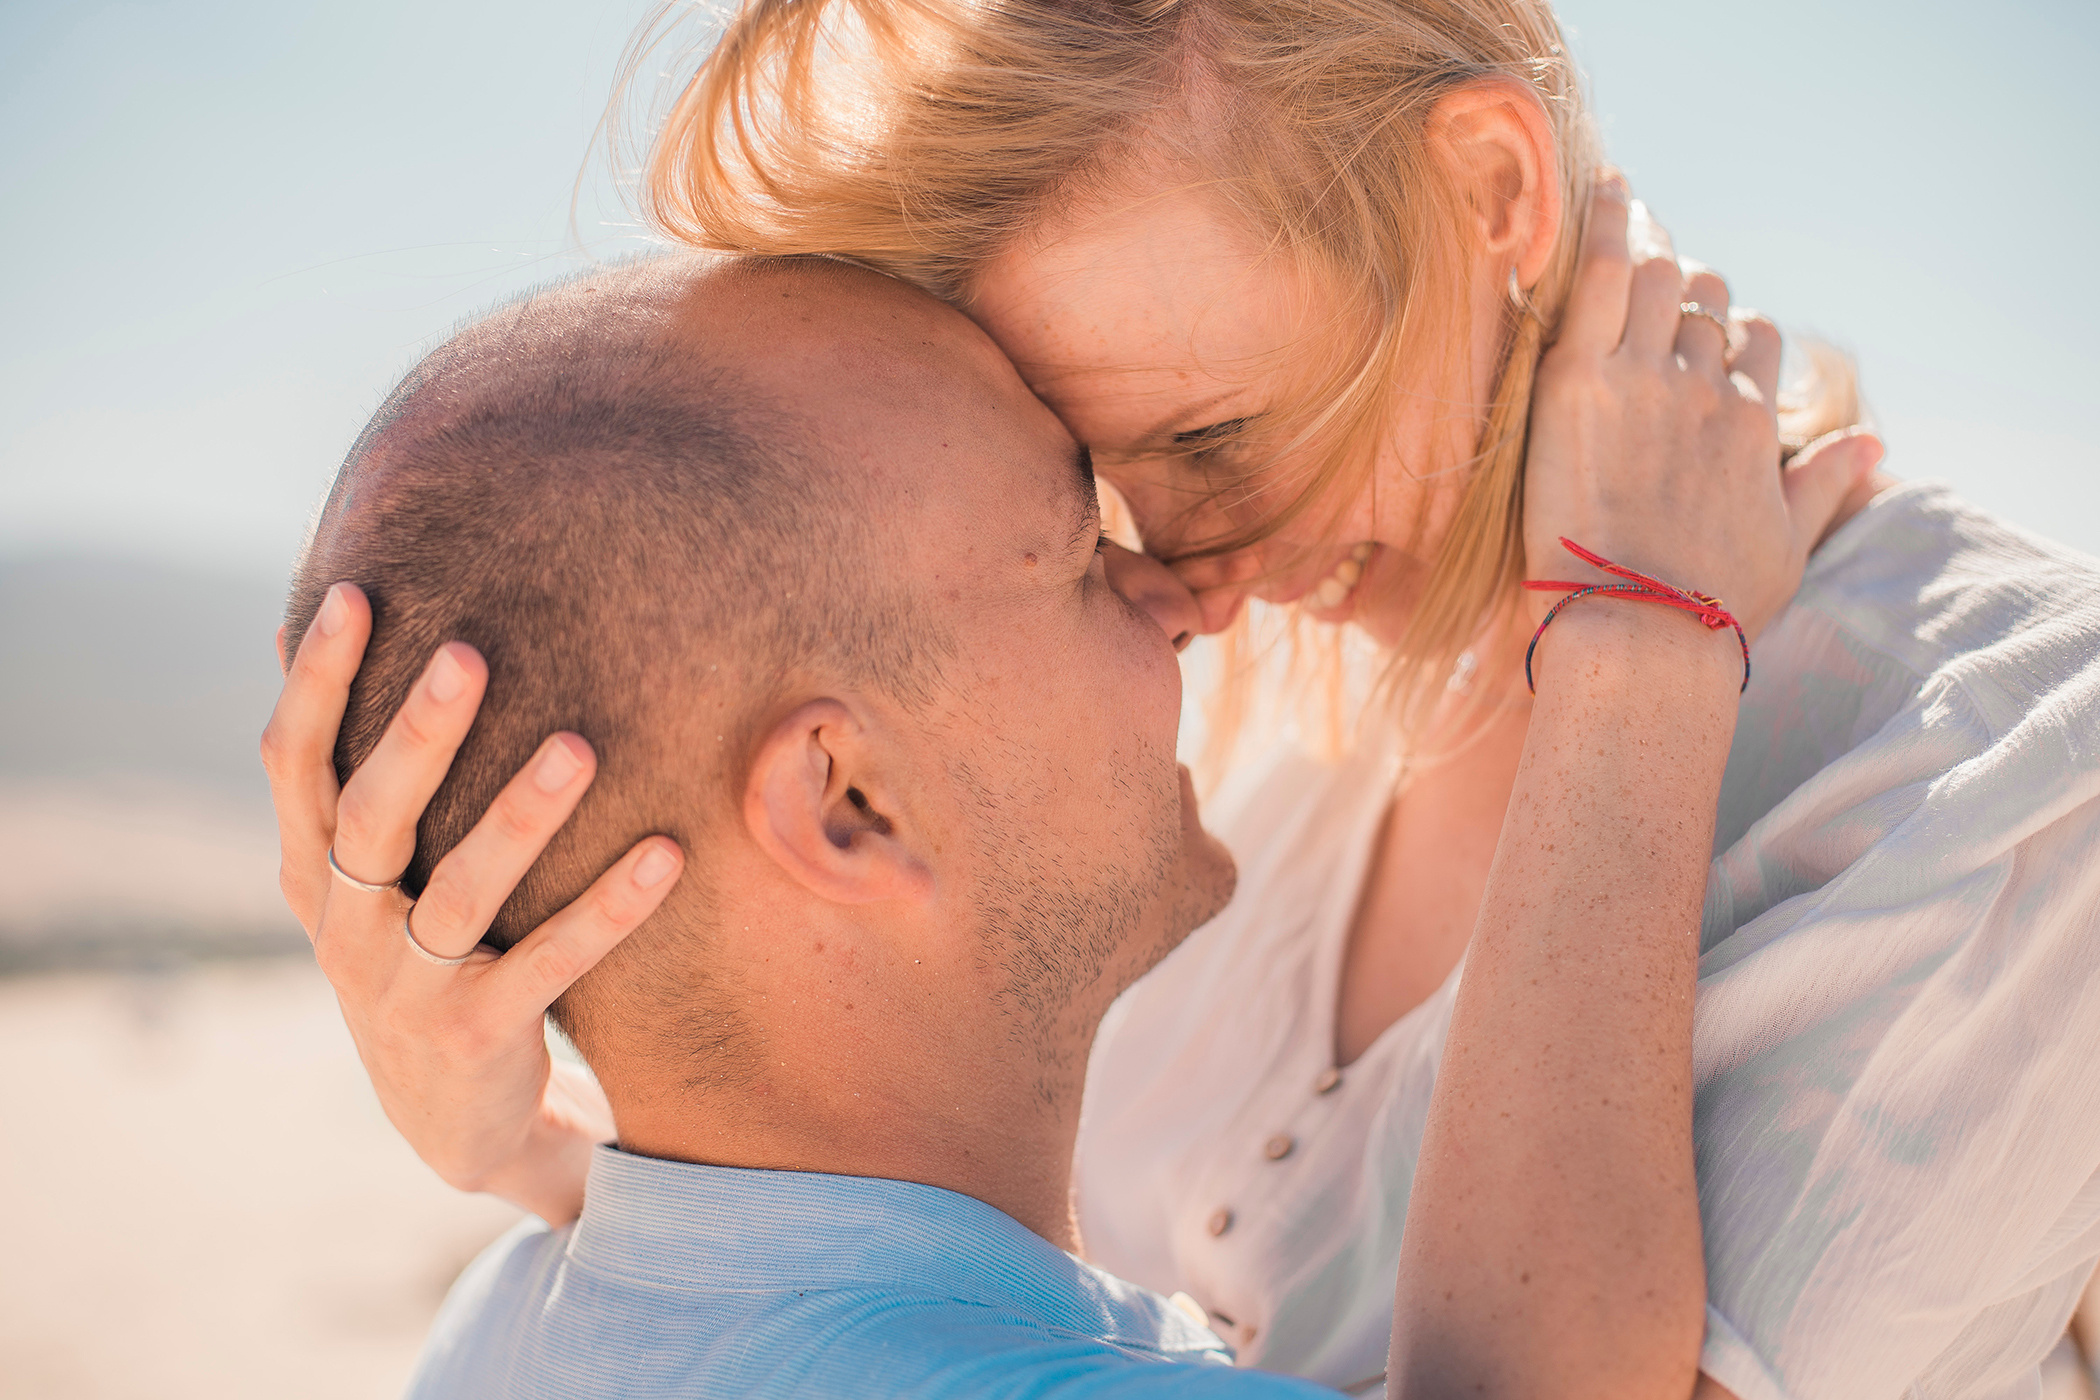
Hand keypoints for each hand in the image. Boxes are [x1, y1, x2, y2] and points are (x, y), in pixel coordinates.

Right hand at [259, 583, 683, 1222]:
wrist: (447, 1120)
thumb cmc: (411, 954)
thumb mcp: (358, 876)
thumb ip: (343, 774)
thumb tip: (288, 629)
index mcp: (314, 874)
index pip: (295, 765)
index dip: (315, 683)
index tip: (354, 595)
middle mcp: (348, 928)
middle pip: (374, 816)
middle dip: (417, 734)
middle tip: (471, 653)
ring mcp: (409, 987)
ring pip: (464, 891)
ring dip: (521, 817)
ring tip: (580, 746)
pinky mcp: (481, 1035)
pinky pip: (553, 962)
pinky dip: (609, 908)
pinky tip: (667, 852)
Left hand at [1523, 175, 1883, 645]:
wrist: (1638, 631)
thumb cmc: (1707, 608)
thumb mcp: (1785, 548)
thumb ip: (1825, 485)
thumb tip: (1872, 442)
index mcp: (1752, 427)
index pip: (1752, 347)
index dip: (1727, 336)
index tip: (1699, 340)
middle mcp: (1708, 390)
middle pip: (1702, 306)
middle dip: (1682, 294)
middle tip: (1645, 296)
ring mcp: (1647, 377)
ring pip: (1659, 280)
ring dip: (1645, 264)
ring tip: (1619, 251)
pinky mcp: (1583, 380)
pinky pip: (1602, 275)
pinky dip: (1606, 224)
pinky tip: (1604, 189)